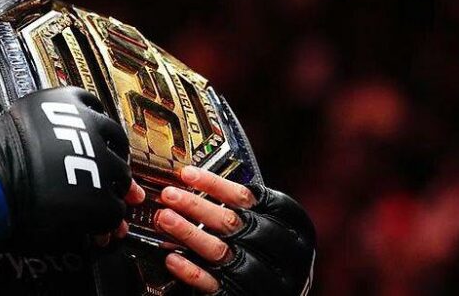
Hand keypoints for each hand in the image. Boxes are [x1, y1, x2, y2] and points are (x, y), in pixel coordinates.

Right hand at [0, 86, 135, 254]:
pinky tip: (94, 229)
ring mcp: (100, 161)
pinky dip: (106, 222)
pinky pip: (115, 210)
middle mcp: (90, 126)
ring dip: (111, 192)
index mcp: (69, 101)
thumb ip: (49, 125)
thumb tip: (62, 143)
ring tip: (97, 208)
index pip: (96, 110)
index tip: (99, 144)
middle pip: (116, 144)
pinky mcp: (102, 197)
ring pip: (121, 178)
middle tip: (105, 179)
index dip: (97, 133)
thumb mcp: (23, 122)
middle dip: (111, 163)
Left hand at [156, 167, 315, 294]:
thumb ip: (245, 208)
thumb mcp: (270, 224)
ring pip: (221, 251)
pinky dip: (191, 270)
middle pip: (233, 223)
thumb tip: (196, 184)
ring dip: (188, 232)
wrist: (281, 293)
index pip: (249, 197)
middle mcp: (284, 253)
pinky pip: (213, 284)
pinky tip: (172, 258)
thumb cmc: (273, 254)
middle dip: (196, 206)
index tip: (187, 174)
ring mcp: (265, 279)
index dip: (215, 184)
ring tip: (164, 219)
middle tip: (169, 195)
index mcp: (293, 226)